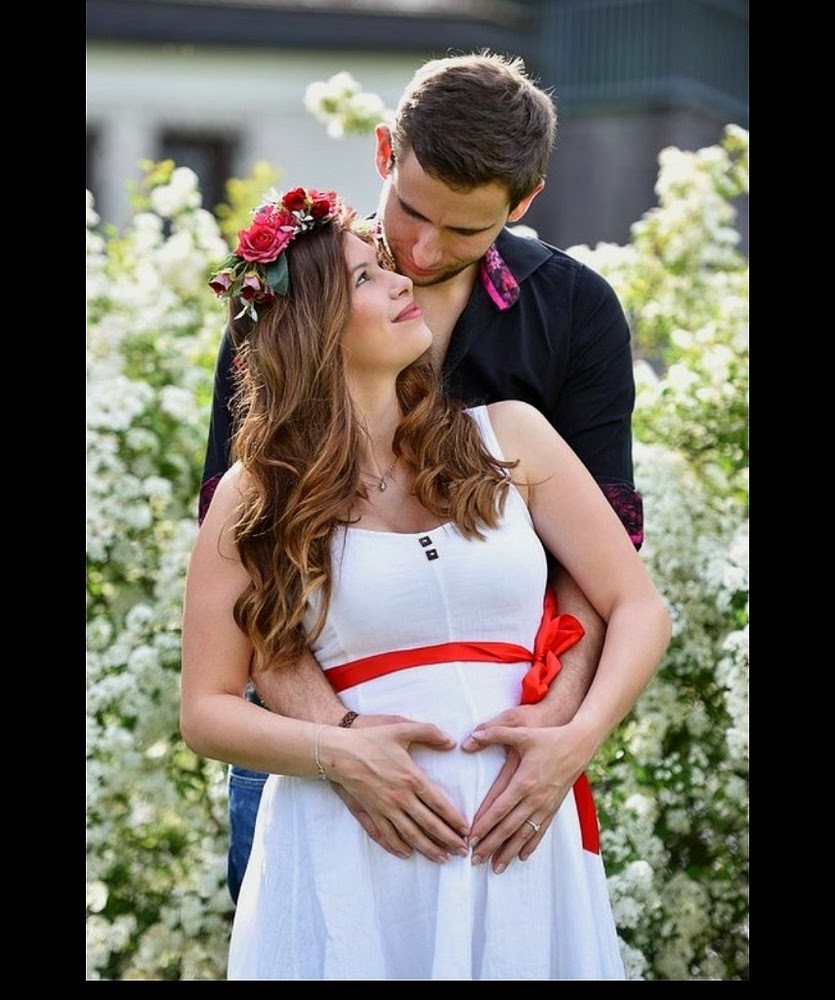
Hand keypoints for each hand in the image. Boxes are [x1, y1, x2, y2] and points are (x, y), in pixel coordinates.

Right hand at [329, 716, 469, 863]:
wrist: (338, 752)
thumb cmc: (370, 739)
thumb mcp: (401, 728)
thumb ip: (429, 732)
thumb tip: (451, 741)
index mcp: (412, 778)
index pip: (439, 805)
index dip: (454, 820)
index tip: (467, 831)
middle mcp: (400, 798)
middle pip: (429, 825)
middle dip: (448, 840)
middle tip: (462, 851)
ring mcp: (384, 808)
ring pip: (410, 835)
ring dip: (427, 848)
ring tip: (442, 858)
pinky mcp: (370, 812)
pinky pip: (385, 835)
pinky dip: (397, 847)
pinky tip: (407, 853)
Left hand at [460, 711, 589, 872]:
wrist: (580, 744)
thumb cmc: (549, 738)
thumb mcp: (521, 732)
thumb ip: (495, 733)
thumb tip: (472, 734)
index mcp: (524, 782)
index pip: (499, 809)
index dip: (484, 825)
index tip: (471, 839)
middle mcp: (534, 798)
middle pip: (508, 828)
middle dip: (491, 845)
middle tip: (475, 860)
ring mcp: (546, 805)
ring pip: (524, 834)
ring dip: (508, 852)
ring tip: (495, 868)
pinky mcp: (554, 807)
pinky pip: (541, 831)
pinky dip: (530, 845)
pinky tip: (522, 856)